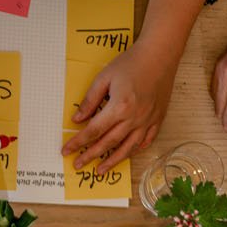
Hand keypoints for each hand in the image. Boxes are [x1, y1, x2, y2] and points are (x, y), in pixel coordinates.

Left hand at [62, 43, 173, 174]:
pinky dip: (136, 149)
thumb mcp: (104, 78)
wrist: (159, 55)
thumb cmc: (131, 62)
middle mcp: (134, 118)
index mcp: (119, 107)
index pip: (93, 130)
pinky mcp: (157, 119)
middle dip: (90, 155)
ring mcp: (147, 121)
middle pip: (108, 142)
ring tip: (100, 170)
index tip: (66, 150)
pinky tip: (127, 154)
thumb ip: (90, 100)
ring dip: (112, 161)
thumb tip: (78, 120)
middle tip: (78, 164)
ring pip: (128, 147)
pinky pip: (146, 140)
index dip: (78, 142)